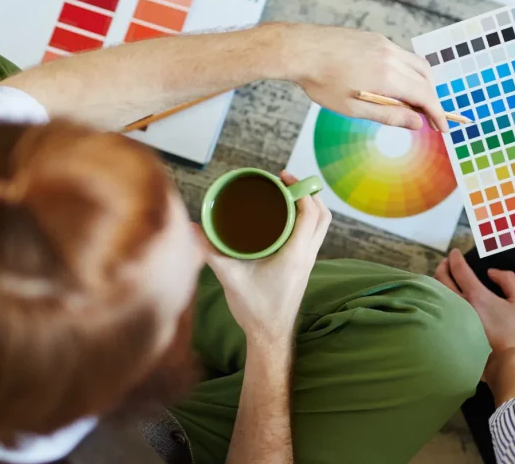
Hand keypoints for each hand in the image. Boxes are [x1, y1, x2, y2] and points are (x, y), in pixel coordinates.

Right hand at [204, 171, 331, 347]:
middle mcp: (307, 256)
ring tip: (287, 194)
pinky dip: (306, 220)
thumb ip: (211, 253)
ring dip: (310, 206)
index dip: (301, 191)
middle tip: (286, 181)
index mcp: (295, 255)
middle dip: (309, 194)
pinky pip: (313, 235)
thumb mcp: (230, 279)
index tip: (284, 178)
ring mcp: (308, 261)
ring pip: (320, 226)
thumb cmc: (254, 310)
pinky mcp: (304, 266)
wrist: (270, 336)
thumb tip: (192, 229)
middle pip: (323, 216)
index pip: (310, 214)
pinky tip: (285, 218)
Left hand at [269, 24, 446, 131]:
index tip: (444, 127)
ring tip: (411, 102)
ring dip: (421, 84)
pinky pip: (401, 55)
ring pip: (416, 64)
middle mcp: (391, 56)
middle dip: (431, 100)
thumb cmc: (322, 82)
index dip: (438, 113)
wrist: (300, 49)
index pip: (425, 96)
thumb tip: (416, 123)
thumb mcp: (354, 108)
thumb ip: (389, 116)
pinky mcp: (375, 38)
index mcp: (388, 76)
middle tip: (427, 118)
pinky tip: (393, 84)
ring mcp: (384, 44)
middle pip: (426, 79)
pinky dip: (407, 71)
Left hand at [434, 249, 514, 379]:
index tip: (455, 252)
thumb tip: (492, 273)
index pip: (459, 269)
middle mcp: (459, 305)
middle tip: (446, 262)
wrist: (507, 363)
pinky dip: (437, 299)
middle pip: (441, 279)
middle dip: (442, 266)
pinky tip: (443, 300)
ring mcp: (453, 320)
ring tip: (443, 278)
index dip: (455, 257)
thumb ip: (508, 280)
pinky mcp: (451, 332)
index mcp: (476, 295)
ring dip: (437, 282)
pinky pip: (438, 310)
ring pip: (437, 295)